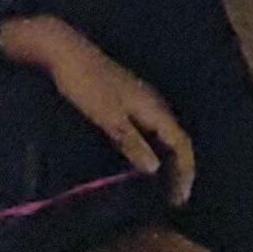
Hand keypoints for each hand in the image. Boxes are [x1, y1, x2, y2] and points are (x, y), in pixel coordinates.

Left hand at [0, 15, 196, 204]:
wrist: (67, 53)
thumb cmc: (87, 86)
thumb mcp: (109, 118)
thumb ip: (132, 143)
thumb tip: (155, 168)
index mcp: (154, 109)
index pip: (181, 144)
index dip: (185, 171)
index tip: (180, 198)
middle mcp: (154, 104)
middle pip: (178, 140)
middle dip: (181, 169)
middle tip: (175, 196)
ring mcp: (141, 101)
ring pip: (165, 135)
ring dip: (169, 160)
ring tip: (164, 184)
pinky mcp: (127, 101)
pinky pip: (152, 130)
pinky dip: (154, 149)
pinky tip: (142, 158)